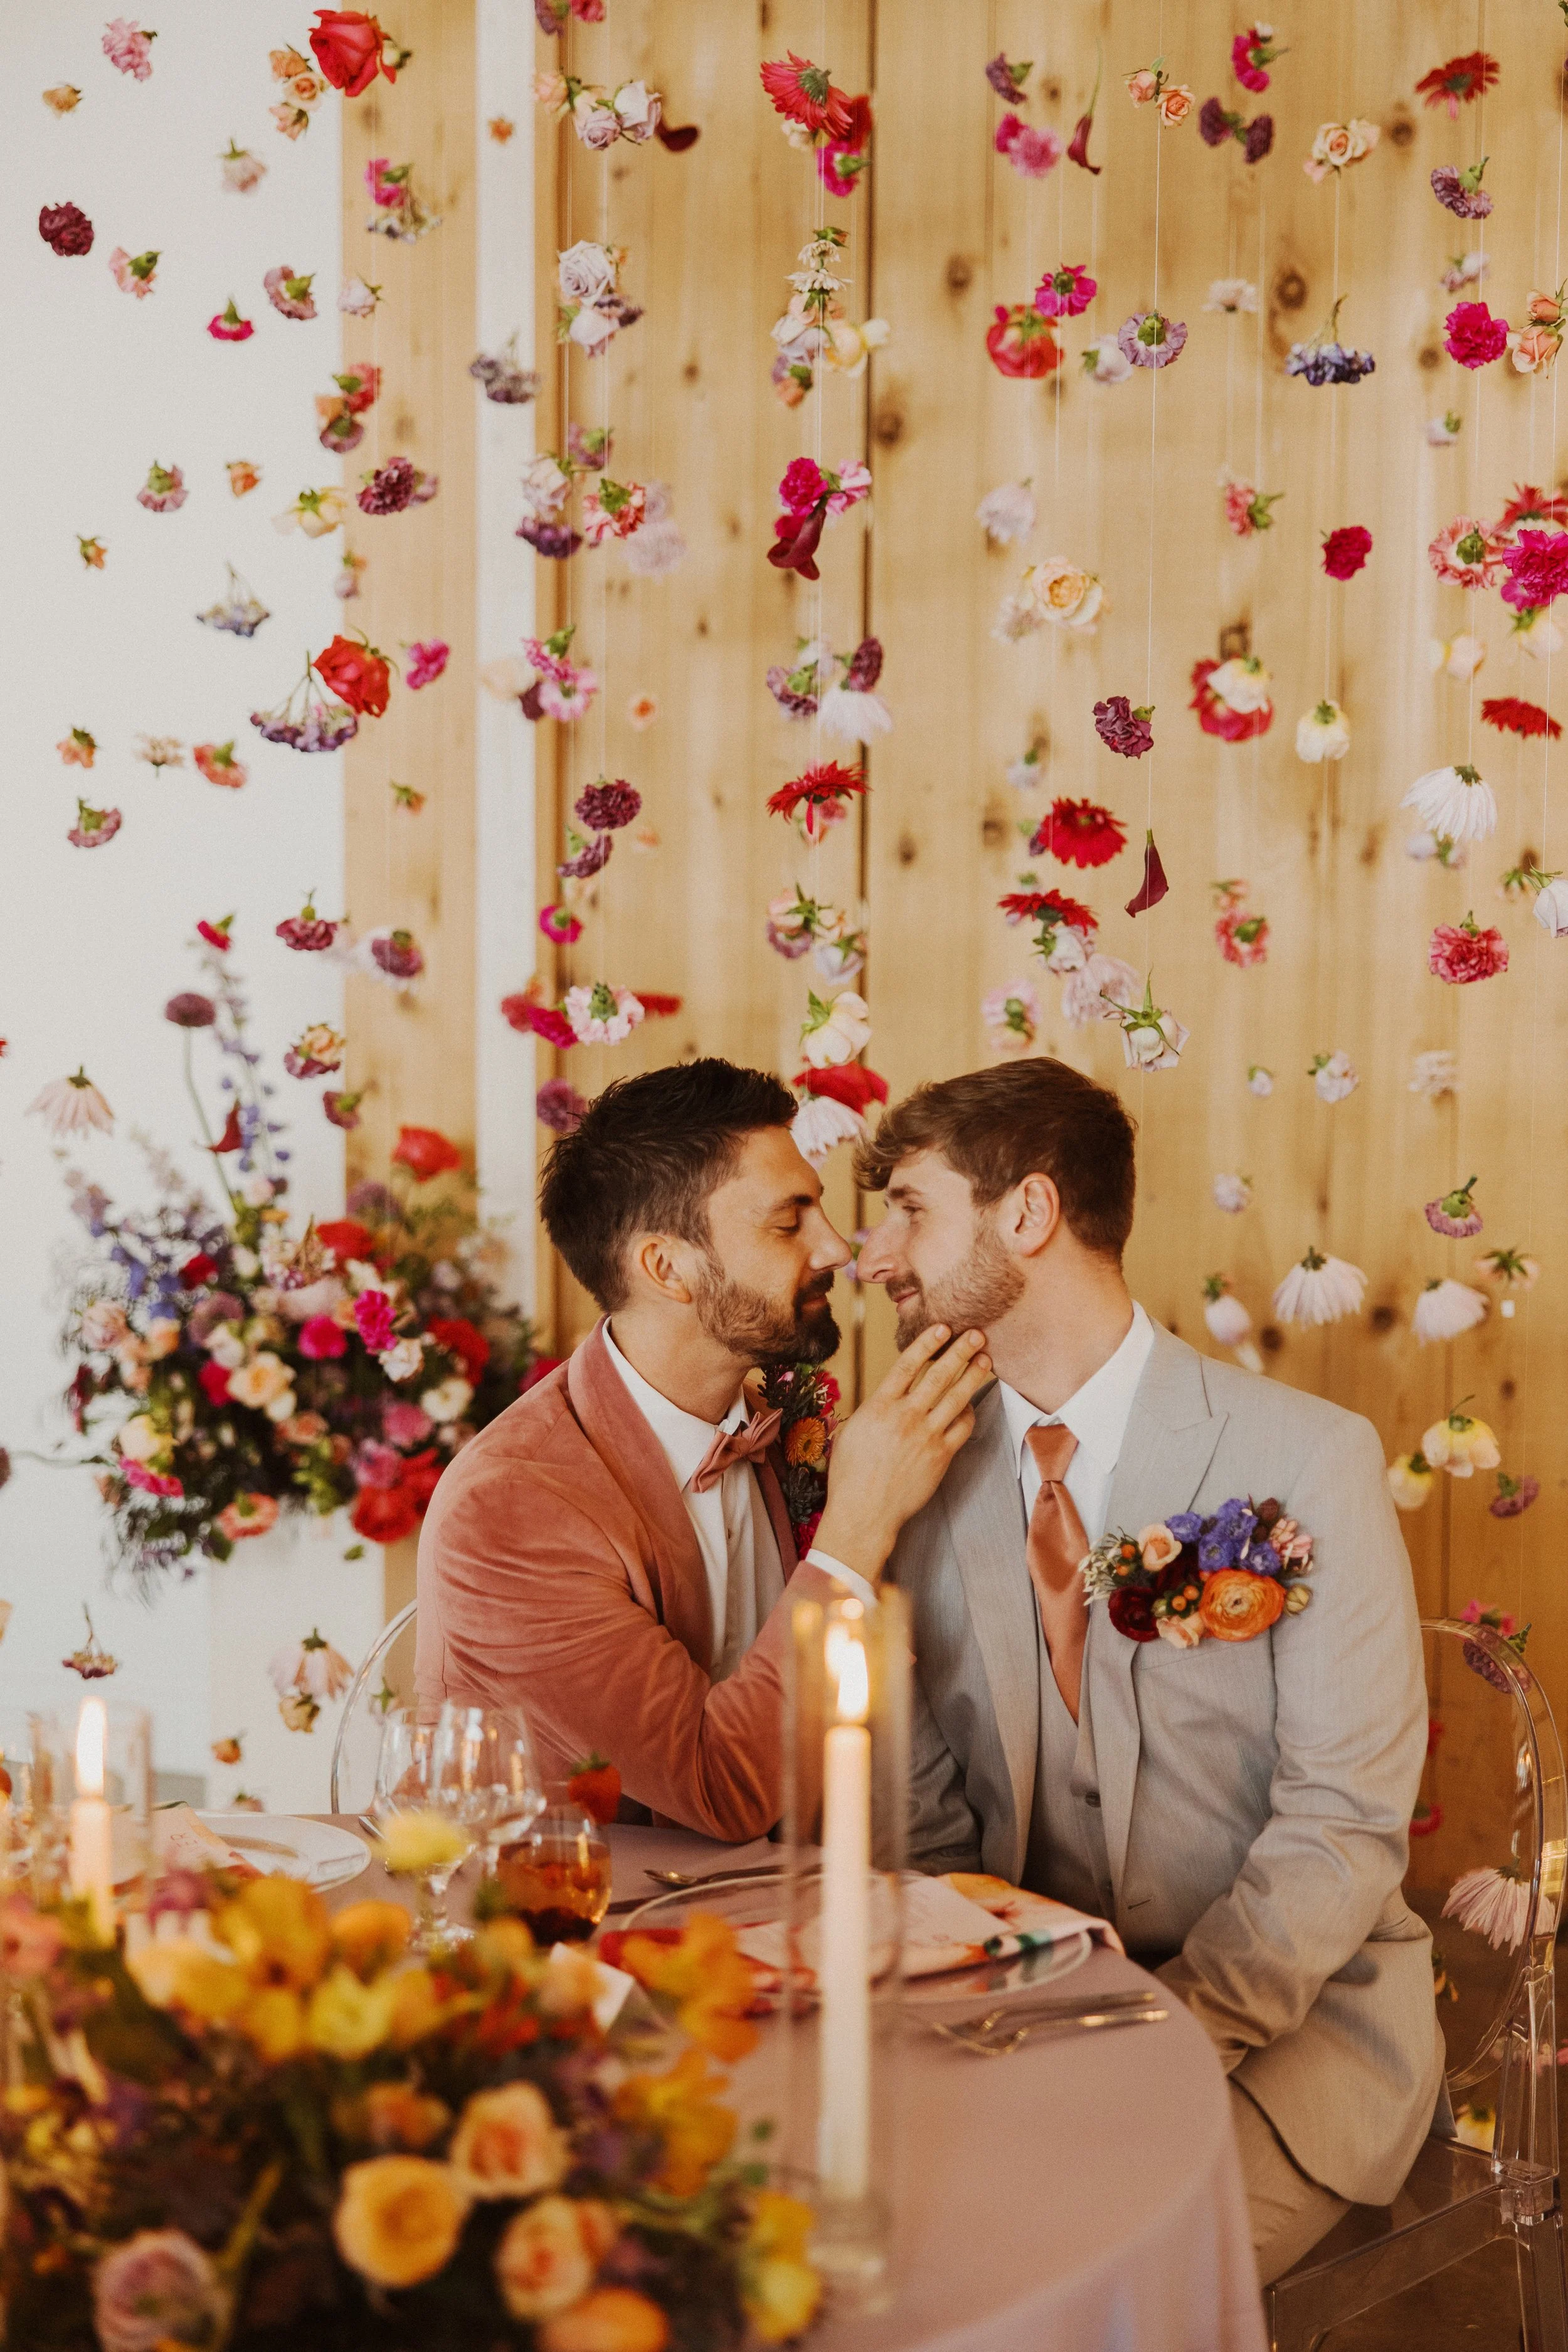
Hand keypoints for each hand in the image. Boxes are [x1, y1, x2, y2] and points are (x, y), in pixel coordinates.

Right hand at [811, 1325, 992, 1586]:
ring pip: (957, 1397)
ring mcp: (925, 1436)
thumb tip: (889, 1393)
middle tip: (977, 1334)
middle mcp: (905, 1416)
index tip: (943, 1328)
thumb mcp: (851, 1431)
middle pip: (939, 1374)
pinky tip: (971, 1403)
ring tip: (985, 1359)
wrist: (864, 1512)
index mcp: (878, 1406)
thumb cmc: (850, 1475)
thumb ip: (873, 1408)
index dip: (927, 1342)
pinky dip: (969, 1412)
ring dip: (974, 1374)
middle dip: (961, 1351)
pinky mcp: (940, 1456)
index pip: (907, 1364)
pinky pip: (962, 1427)